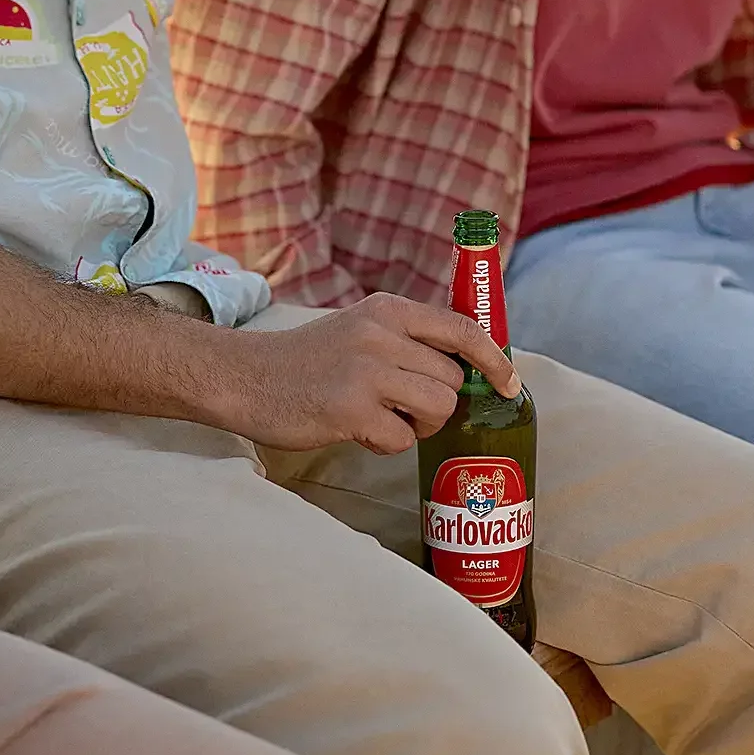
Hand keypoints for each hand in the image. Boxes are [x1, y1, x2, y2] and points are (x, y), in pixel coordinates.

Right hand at [204, 291, 516, 453]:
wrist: (244, 377)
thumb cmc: (305, 361)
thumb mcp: (358, 329)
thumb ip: (405, 339)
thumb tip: (466, 369)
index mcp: (387, 310)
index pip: (462, 328)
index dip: (494, 359)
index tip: (509, 384)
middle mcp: (381, 335)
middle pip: (451, 378)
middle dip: (438, 402)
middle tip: (404, 408)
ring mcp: (366, 372)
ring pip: (436, 407)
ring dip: (418, 425)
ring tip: (382, 419)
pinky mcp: (350, 409)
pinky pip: (402, 438)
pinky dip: (386, 443)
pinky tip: (357, 430)